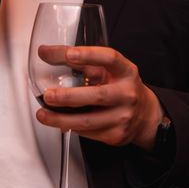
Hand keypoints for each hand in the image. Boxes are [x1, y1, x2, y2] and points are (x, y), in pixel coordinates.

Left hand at [35, 45, 162, 149]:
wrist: (145, 115)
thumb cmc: (120, 87)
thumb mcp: (106, 69)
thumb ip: (78, 60)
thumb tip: (45, 52)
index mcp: (125, 71)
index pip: (109, 58)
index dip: (89, 55)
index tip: (70, 54)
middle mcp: (127, 93)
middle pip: (98, 95)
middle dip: (69, 97)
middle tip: (48, 95)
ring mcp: (123, 116)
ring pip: (88, 121)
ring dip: (61, 119)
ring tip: (43, 114)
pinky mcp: (116, 135)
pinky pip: (88, 133)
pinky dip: (70, 127)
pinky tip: (59, 122)